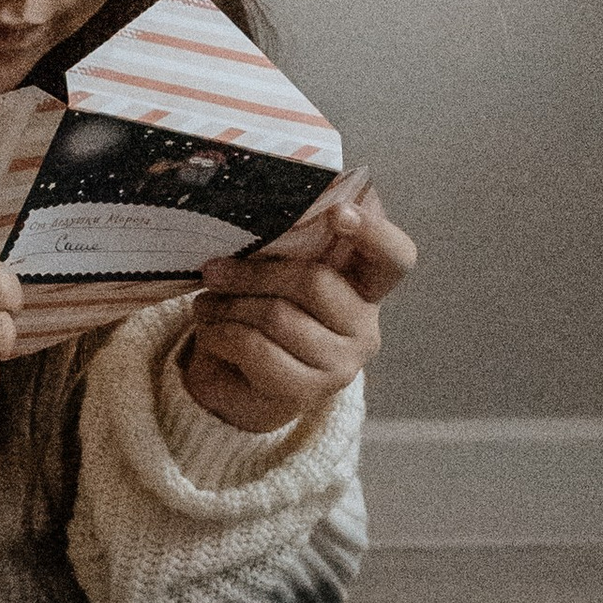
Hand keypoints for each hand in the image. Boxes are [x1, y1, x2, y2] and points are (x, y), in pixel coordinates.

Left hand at [178, 185, 416, 436]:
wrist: (235, 380)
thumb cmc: (259, 309)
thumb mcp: (274, 269)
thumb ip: (286, 241)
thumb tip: (262, 210)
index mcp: (365, 285)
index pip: (395, 256)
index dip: (372, 231)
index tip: (337, 213)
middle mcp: (364, 325)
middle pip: (314, 281)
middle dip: (252, 272)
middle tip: (213, 269)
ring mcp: (341, 363)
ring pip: (277, 316)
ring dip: (227, 305)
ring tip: (208, 303)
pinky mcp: (307, 391)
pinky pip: (256, 348)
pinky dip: (220, 333)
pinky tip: (210, 330)